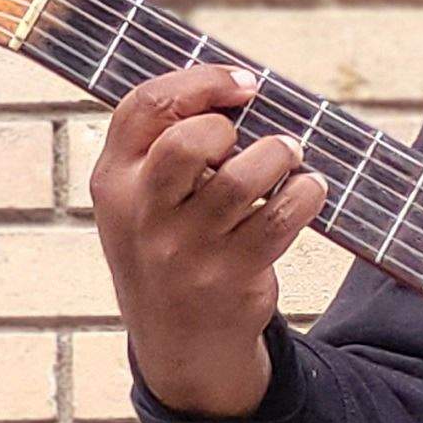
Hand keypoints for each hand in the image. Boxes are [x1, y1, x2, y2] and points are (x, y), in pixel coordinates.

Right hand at [92, 63, 329, 417]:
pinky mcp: (230, 275)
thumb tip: (239, 84)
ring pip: (241, 179)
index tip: (245, 82)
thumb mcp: (141, 200)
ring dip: (279, 154)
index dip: (201, 81)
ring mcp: (185, 249)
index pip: (144, 108)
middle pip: (185, 142)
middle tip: (255, 136)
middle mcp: (143, 214)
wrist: (179, 342)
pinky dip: (307, 193)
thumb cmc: (170, 245)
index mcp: (114, 181)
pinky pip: (280, 217)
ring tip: (289, 155)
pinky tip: (308, 190)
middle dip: (230, 125)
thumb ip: (165, 145)